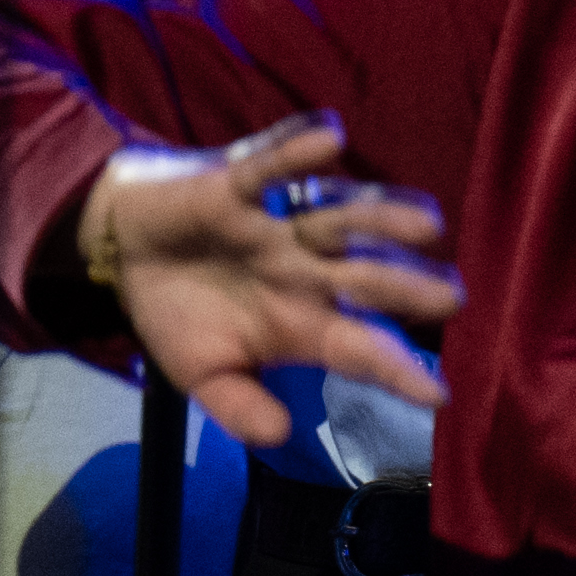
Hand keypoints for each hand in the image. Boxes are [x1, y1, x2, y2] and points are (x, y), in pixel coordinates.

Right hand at [65, 113, 463, 444]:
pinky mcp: (235, 184)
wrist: (123, 252)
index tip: (437, 395)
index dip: (395, 369)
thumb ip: (238, 407)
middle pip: (365, 277)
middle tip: (453, 297)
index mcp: (301, 322)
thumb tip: (279, 435)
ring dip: (379, 218)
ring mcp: (275, 226)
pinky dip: (296, 152)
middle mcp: (303, 270)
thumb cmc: (177, 314)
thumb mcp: (201, 375)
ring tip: (427, 223)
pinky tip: (332, 140)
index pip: (358, 347)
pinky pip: (269, 166)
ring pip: (337, 219)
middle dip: (407, 286)